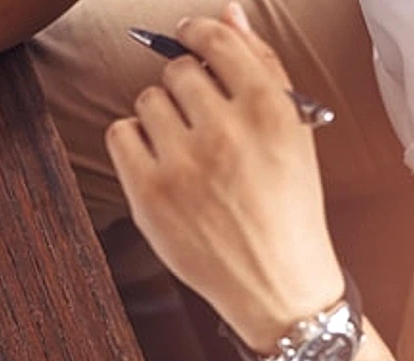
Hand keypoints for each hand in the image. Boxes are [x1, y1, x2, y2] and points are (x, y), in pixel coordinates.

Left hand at [105, 3, 342, 351]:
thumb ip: (260, 65)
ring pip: (148, 100)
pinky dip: (134, 141)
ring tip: (185, 148)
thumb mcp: (293, 132)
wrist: (275, 281)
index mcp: (270, 109)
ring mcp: (184, 163)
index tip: (187, 36)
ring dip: (160, 115)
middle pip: (178, 71)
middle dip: (185, 87)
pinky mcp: (149, 193)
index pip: (217, 41)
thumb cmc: (286, 204)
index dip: (196, 34)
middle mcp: (226, 131)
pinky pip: (121, 133)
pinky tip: (158, 161)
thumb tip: (227, 13)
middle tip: (199, 119)